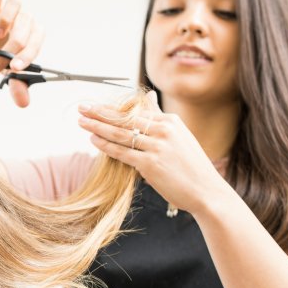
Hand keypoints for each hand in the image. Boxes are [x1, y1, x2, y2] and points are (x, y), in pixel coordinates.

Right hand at [0, 0, 44, 107]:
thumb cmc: (5, 58)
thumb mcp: (10, 74)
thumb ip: (18, 87)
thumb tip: (23, 104)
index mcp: (35, 36)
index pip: (35, 43)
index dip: (25, 56)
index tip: (13, 68)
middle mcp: (25, 19)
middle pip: (22, 30)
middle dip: (6, 52)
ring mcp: (11, 9)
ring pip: (15, 5)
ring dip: (6, 20)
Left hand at [76, 92, 232, 215]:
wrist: (207, 191)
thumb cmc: (191, 166)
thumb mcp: (179, 136)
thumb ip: (160, 118)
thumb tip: (149, 97)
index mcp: (171, 121)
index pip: (135, 111)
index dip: (112, 109)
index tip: (95, 106)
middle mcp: (164, 130)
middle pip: (124, 118)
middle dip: (99, 112)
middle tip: (81, 107)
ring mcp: (158, 147)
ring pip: (120, 134)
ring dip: (97, 127)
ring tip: (81, 122)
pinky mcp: (151, 164)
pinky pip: (122, 152)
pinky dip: (106, 146)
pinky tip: (93, 140)